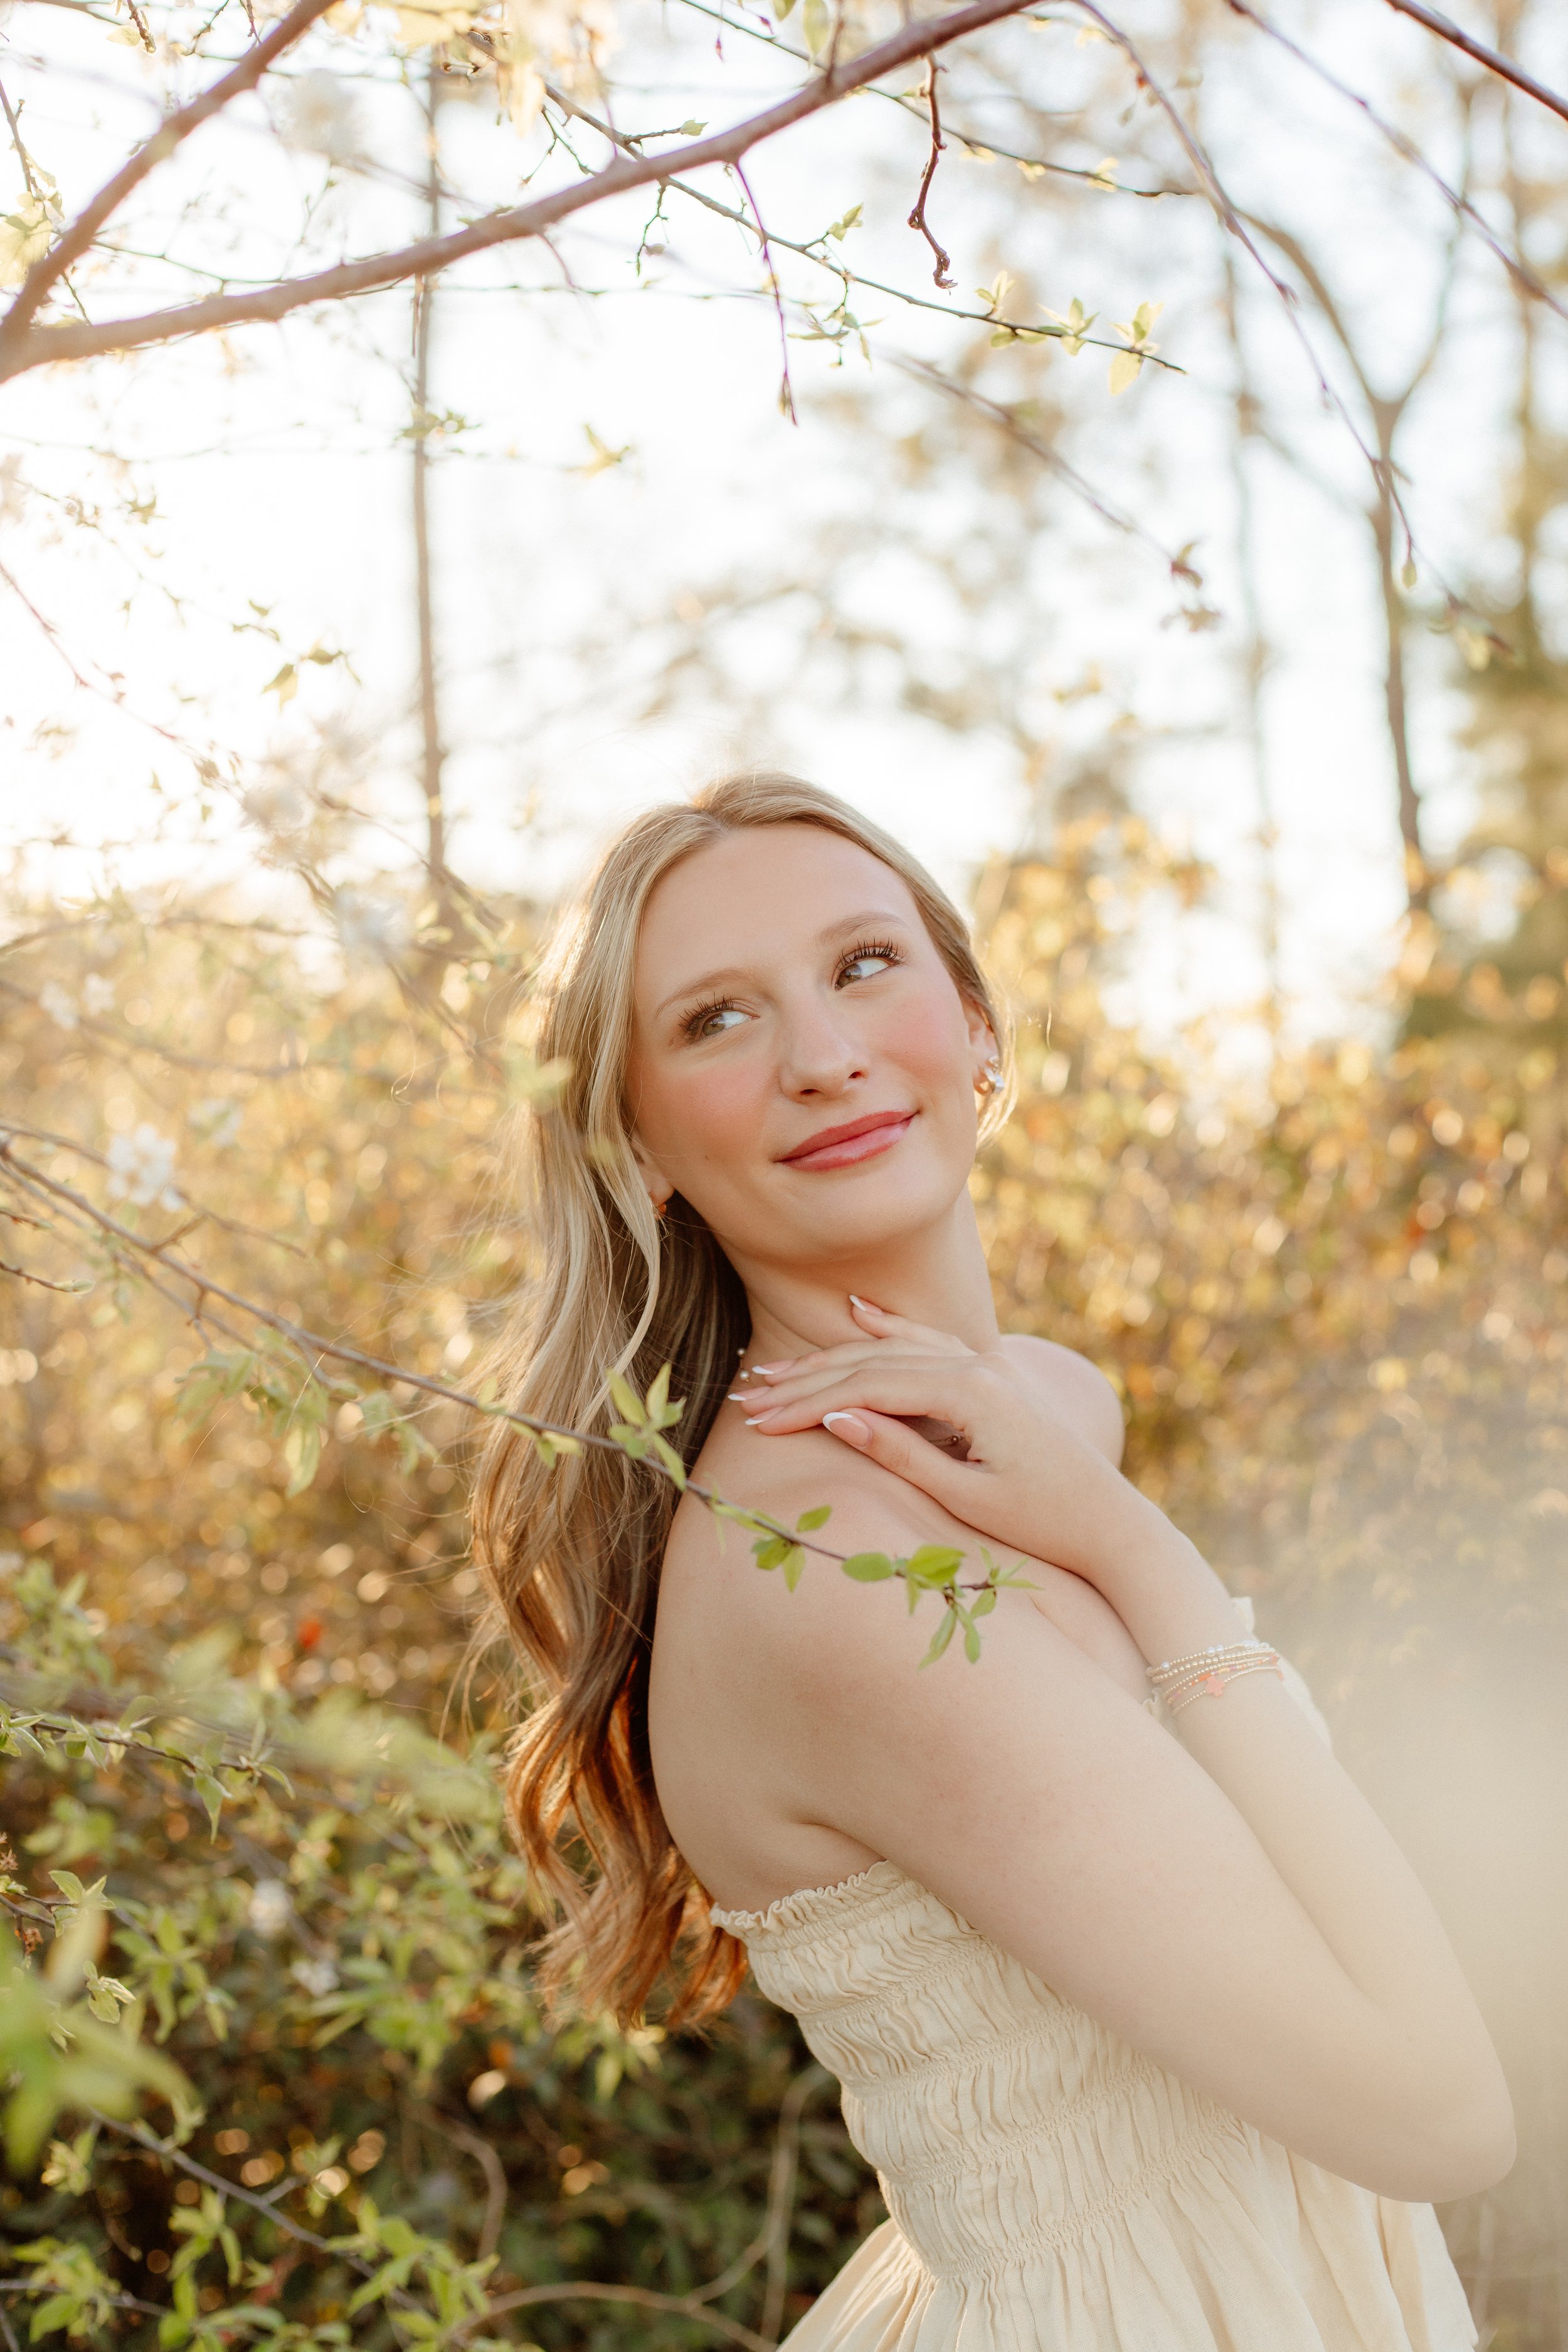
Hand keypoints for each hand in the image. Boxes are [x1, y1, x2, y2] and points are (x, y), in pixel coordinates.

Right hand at [733, 1297, 1160, 1589]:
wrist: (1110, 1522)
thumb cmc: (1042, 1521)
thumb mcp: (966, 1497)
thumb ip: (901, 1452)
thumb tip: (836, 1417)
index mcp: (969, 1393)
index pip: (867, 1388)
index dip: (806, 1403)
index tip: (756, 1420)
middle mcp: (977, 1367)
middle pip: (871, 1362)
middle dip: (804, 1379)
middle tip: (745, 1395)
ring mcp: (986, 1367)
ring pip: (894, 1350)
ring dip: (832, 1358)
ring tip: (776, 1368)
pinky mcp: (991, 1378)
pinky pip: (929, 1341)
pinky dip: (889, 1328)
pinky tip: (857, 1313)